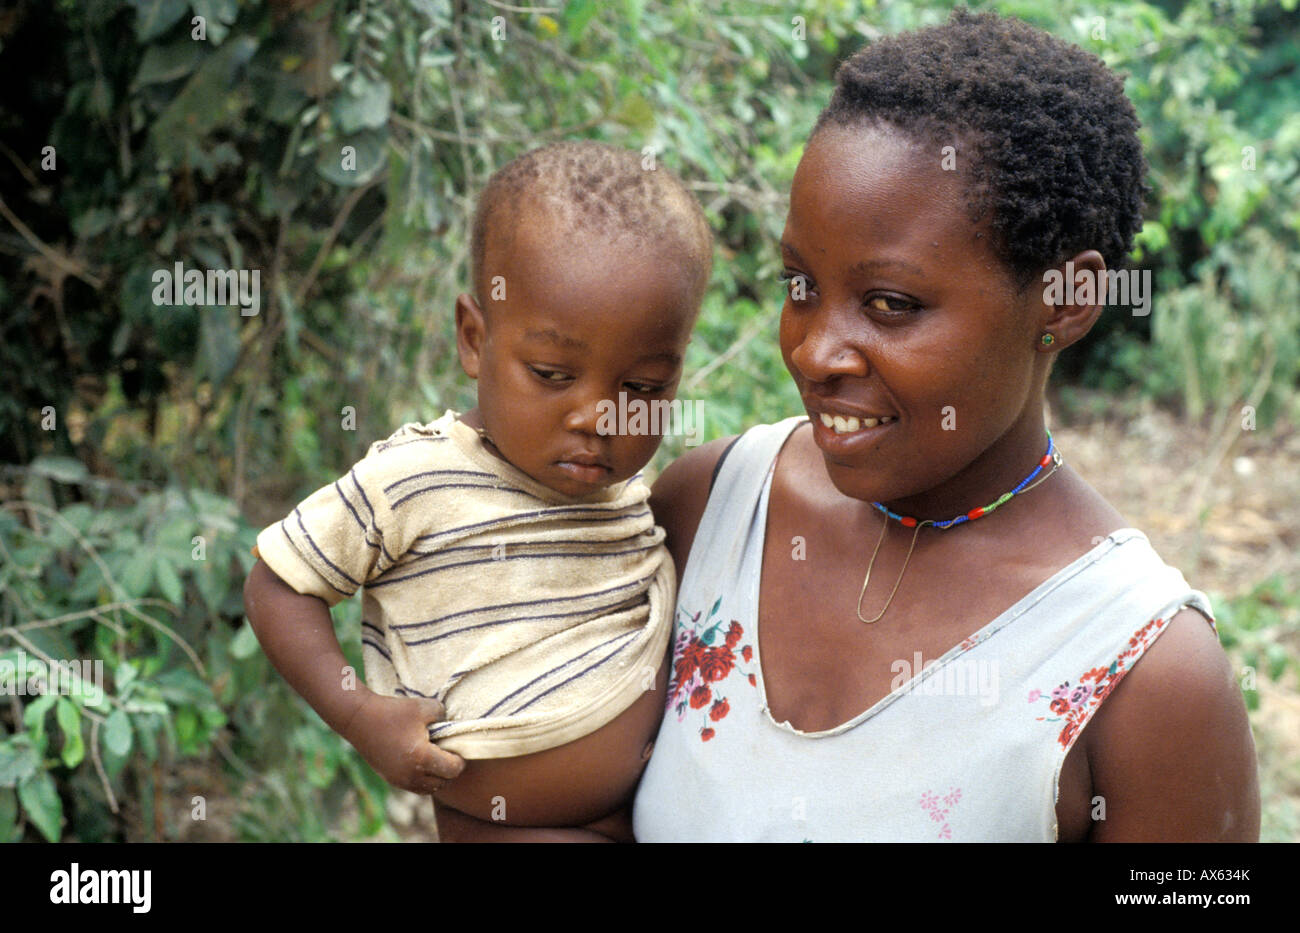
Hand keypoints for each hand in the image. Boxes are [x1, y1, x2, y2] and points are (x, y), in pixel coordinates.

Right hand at [342, 691, 465, 795]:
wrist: (359, 719)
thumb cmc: (393, 712)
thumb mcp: (423, 707)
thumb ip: (443, 714)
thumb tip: (451, 723)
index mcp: (422, 757)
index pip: (453, 770)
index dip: (460, 760)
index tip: (458, 750)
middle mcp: (412, 774)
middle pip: (443, 783)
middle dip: (450, 770)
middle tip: (448, 754)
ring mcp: (400, 780)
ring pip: (429, 789)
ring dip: (437, 778)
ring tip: (436, 760)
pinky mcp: (391, 779)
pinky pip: (416, 787)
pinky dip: (424, 779)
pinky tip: (422, 762)